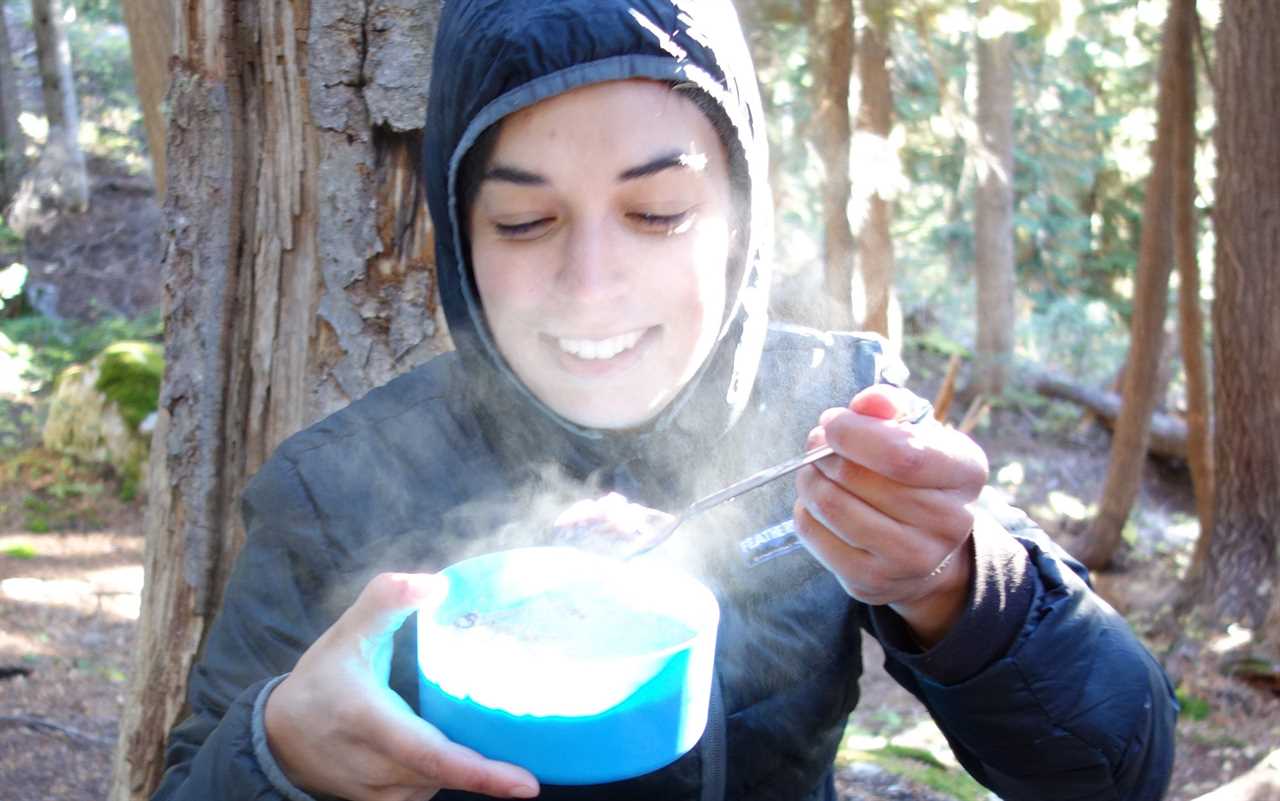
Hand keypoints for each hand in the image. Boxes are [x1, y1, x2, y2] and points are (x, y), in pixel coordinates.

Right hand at [264, 573, 540, 800]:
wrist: (279, 739)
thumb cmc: (320, 682)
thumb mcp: (347, 634)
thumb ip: (386, 601)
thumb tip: (435, 583)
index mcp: (372, 725)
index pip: (434, 758)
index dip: (482, 774)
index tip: (526, 785)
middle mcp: (379, 769)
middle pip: (448, 772)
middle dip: (488, 760)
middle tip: (522, 739)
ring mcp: (383, 795)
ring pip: (443, 781)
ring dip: (463, 759)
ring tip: (460, 725)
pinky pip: (432, 788)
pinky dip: (449, 770)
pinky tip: (450, 744)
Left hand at [793, 385, 988, 645]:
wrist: (924, 546)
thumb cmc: (914, 473)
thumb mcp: (914, 430)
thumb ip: (890, 407)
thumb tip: (868, 402)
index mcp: (966, 473)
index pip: (902, 454)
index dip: (854, 434)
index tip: (831, 422)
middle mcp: (950, 522)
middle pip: (859, 480)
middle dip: (823, 453)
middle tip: (816, 442)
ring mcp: (912, 560)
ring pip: (833, 508)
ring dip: (809, 479)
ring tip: (813, 469)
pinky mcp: (872, 583)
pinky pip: (815, 535)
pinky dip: (805, 511)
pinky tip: (818, 502)